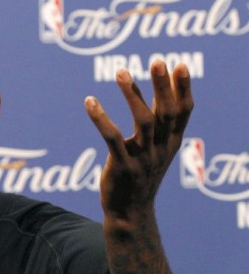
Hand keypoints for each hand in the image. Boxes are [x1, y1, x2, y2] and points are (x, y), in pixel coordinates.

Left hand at [84, 60, 192, 221]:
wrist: (129, 214)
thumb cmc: (140, 175)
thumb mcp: (154, 149)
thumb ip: (155, 121)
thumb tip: (153, 89)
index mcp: (171, 143)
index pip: (184, 112)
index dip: (183, 89)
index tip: (180, 65)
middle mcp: (161, 149)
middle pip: (167, 112)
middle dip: (163, 86)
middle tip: (157, 60)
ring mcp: (143, 159)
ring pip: (143, 121)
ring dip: (132, 94)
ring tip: (121, 71)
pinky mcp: (122, 167)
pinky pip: (111, 138)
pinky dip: (100, 118)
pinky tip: (89, 101)